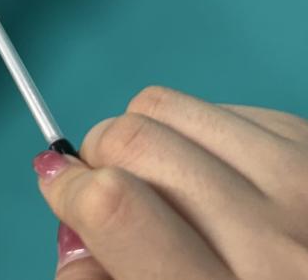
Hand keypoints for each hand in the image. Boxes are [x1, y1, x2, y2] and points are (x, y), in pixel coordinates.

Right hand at [34, 86, 307, 278]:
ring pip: (166, 105)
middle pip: (132, 139)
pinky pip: (214, 105)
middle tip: (109, 187)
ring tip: (163, 180)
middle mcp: (271, 238)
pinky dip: (193, 132)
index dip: (68, 187)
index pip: (114, 204)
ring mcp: (300, 180)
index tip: (61, 187)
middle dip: (100, 156)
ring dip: (144, 135)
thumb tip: (67, 222)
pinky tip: (213, 177)